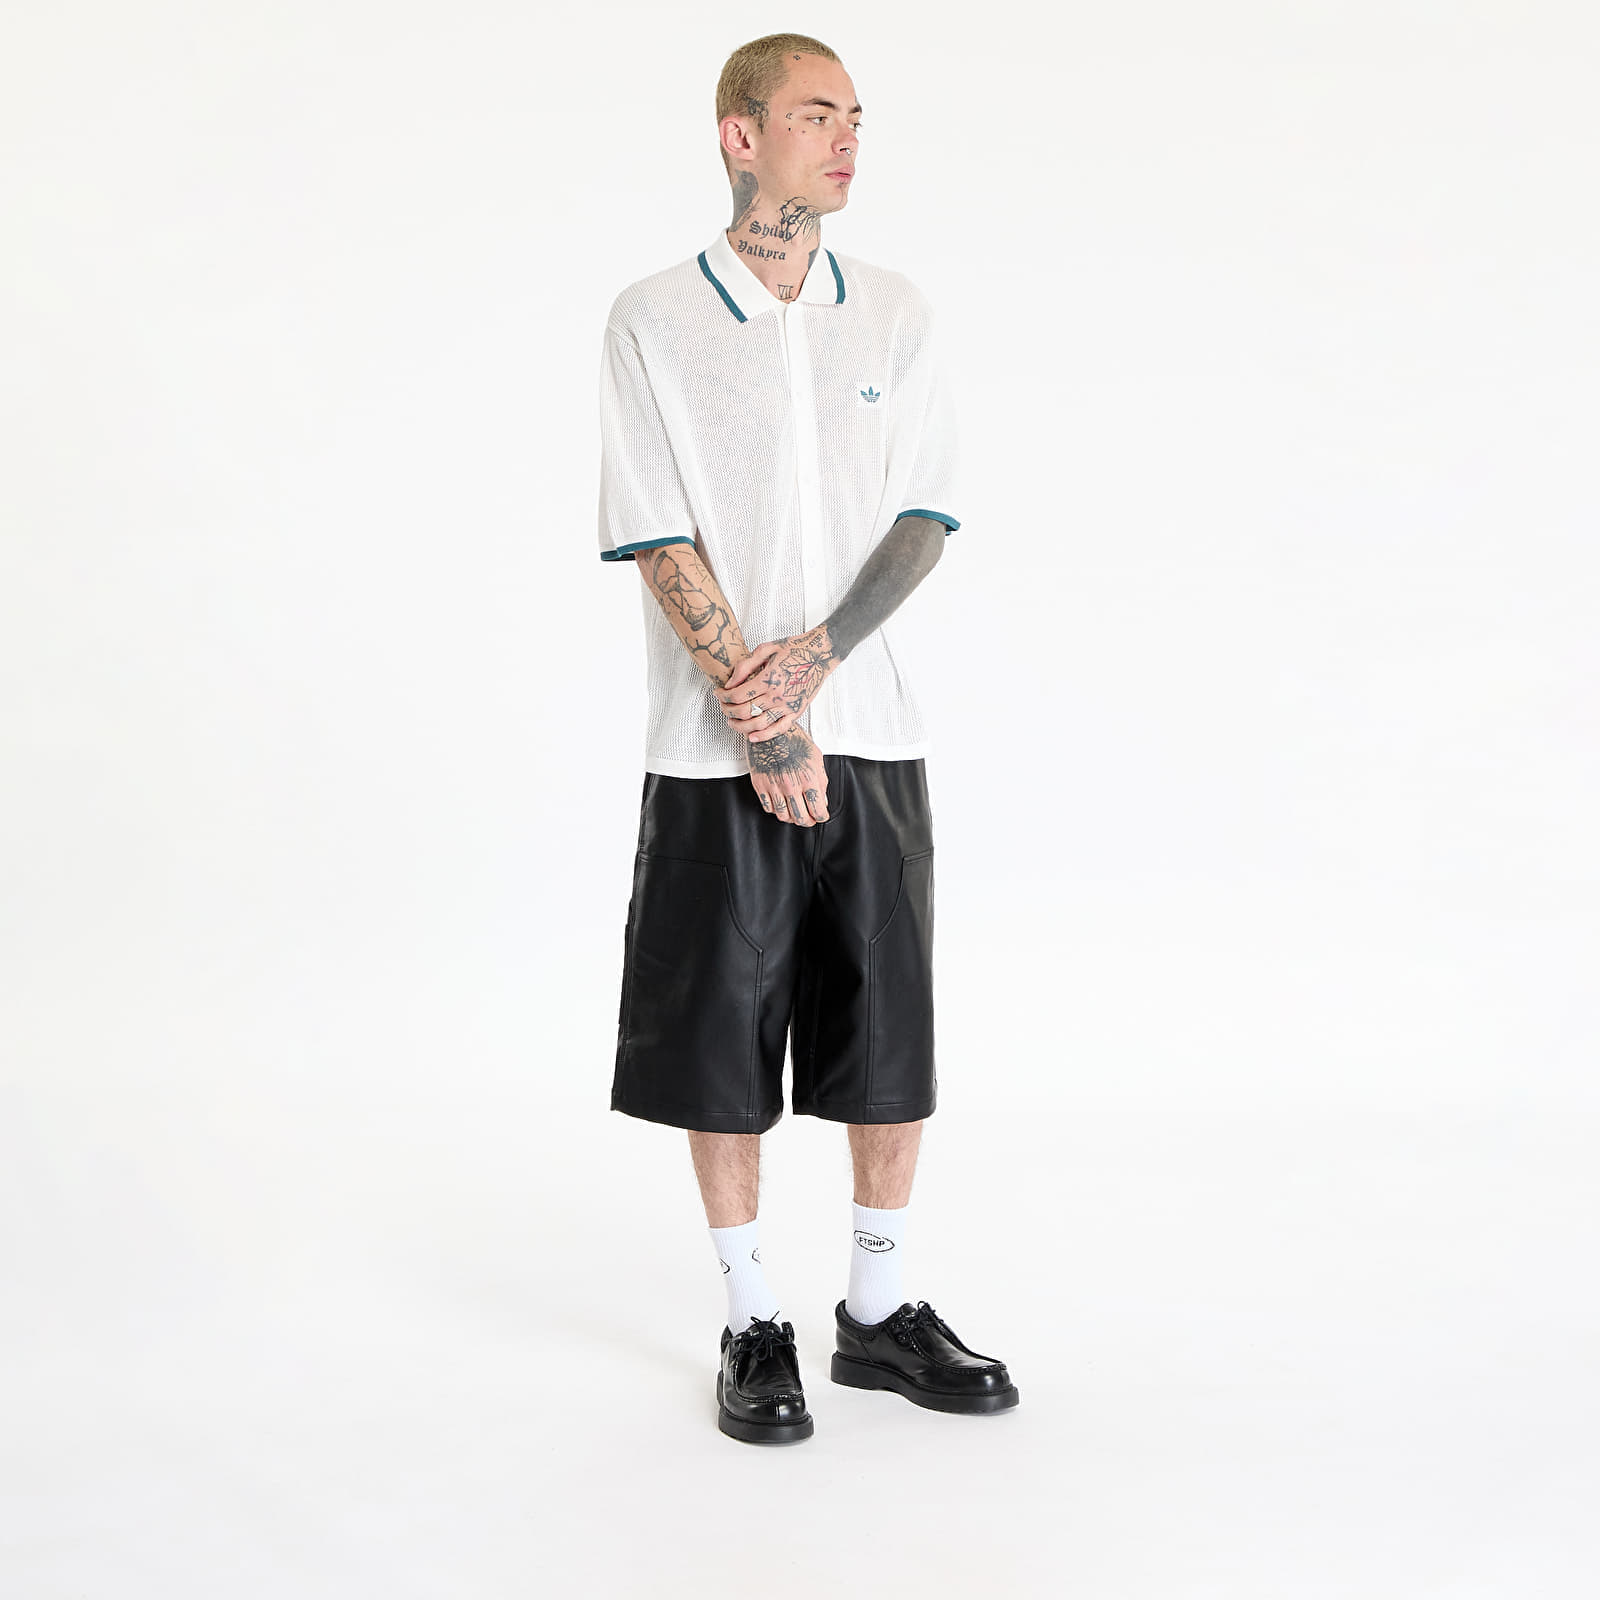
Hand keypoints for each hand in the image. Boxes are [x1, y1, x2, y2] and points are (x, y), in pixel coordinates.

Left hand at [718, 625, 838, 743]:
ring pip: (757, 725)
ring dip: (740, 726)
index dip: (723, 696)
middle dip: (728, 710)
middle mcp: (777, 696)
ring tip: (732, 721)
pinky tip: (751, 736)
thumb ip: (745, 666)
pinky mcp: (796, 712)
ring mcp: (787, 706)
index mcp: (768, 679)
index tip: (718, 693)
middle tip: (722, 706)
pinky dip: (763, 736)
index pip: (737, 695)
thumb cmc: (793, 649)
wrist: (820, 655)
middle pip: (744, 711)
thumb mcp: (765, 649)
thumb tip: (729, 683)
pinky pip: (778, 730)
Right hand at [746, 726, 828, 825]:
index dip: (821, 816)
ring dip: (791, 818)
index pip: (818, 810)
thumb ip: (821, 781)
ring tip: (795, 812)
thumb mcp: (815, 757)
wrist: (770, 729)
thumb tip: (822, 800)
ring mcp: (774, 786)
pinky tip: (781, 804)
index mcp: (808, 778)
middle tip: (809, 819)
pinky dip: (776, 810)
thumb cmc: (793, 740)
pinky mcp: (760, 785)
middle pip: (801, 818)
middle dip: (808, 821)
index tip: (821, 816)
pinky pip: (768, 808)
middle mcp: (791, 785)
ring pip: (783, 816)